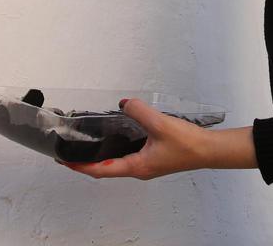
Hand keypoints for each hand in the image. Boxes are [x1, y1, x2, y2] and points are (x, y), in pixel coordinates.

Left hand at [55, 98, 211, 179]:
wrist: (208, 150)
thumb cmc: (188, 144)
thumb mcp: (160, 124)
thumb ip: (139, 111)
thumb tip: (124, 104)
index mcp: (137, 167)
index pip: (100, 169)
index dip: (80, 166)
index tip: (64, 161)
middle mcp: (139, 169)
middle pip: (104, 169)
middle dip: (85, 162)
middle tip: (69, 153)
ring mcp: (146, 165)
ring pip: (116, 163)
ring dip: (100, 157)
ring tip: (86, 146)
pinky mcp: (152, 159)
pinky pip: (127, 157)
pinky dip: (115, 150)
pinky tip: (115, 138)